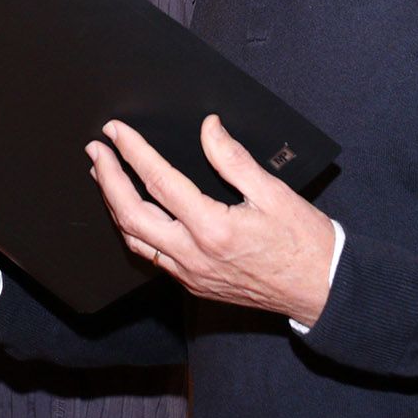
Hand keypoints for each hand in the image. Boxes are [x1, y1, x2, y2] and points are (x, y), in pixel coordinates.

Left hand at [87, 115, 334, 326]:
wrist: (321, 290)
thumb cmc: (304, 241)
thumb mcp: (274, 191)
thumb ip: (234, 158)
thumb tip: (208, 127)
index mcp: (213, 228)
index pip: (159, 181)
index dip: (133, 151)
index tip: (117, 131)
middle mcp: (194, 255)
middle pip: (131, 214)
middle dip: (107, 179)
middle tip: (95, 150)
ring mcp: (191, 274)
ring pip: (135, 239)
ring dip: (114, 205)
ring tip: (102, 175)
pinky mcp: (194, 284)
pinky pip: (151, 256)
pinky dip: (133, 229)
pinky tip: (129, 211)